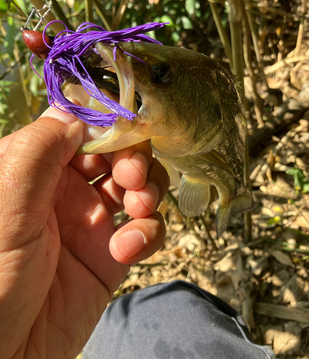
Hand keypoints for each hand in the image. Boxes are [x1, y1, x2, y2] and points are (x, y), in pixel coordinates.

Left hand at [0, 108, 168, 358]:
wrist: (3, 358)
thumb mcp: (3, 206)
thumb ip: (37, 152)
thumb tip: (78, 118)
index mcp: (33, 167)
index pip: (78, 125)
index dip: (106, 124)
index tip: (125, 131)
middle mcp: (64, 188)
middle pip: (116, 151)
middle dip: (132, 157)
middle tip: (132, 177)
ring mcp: (92, 220)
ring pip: (138, 184)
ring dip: (148, 189)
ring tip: (140, 208)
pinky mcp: (113, 254)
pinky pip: (146, 229)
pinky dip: (148, 232)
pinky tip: (128, 249)